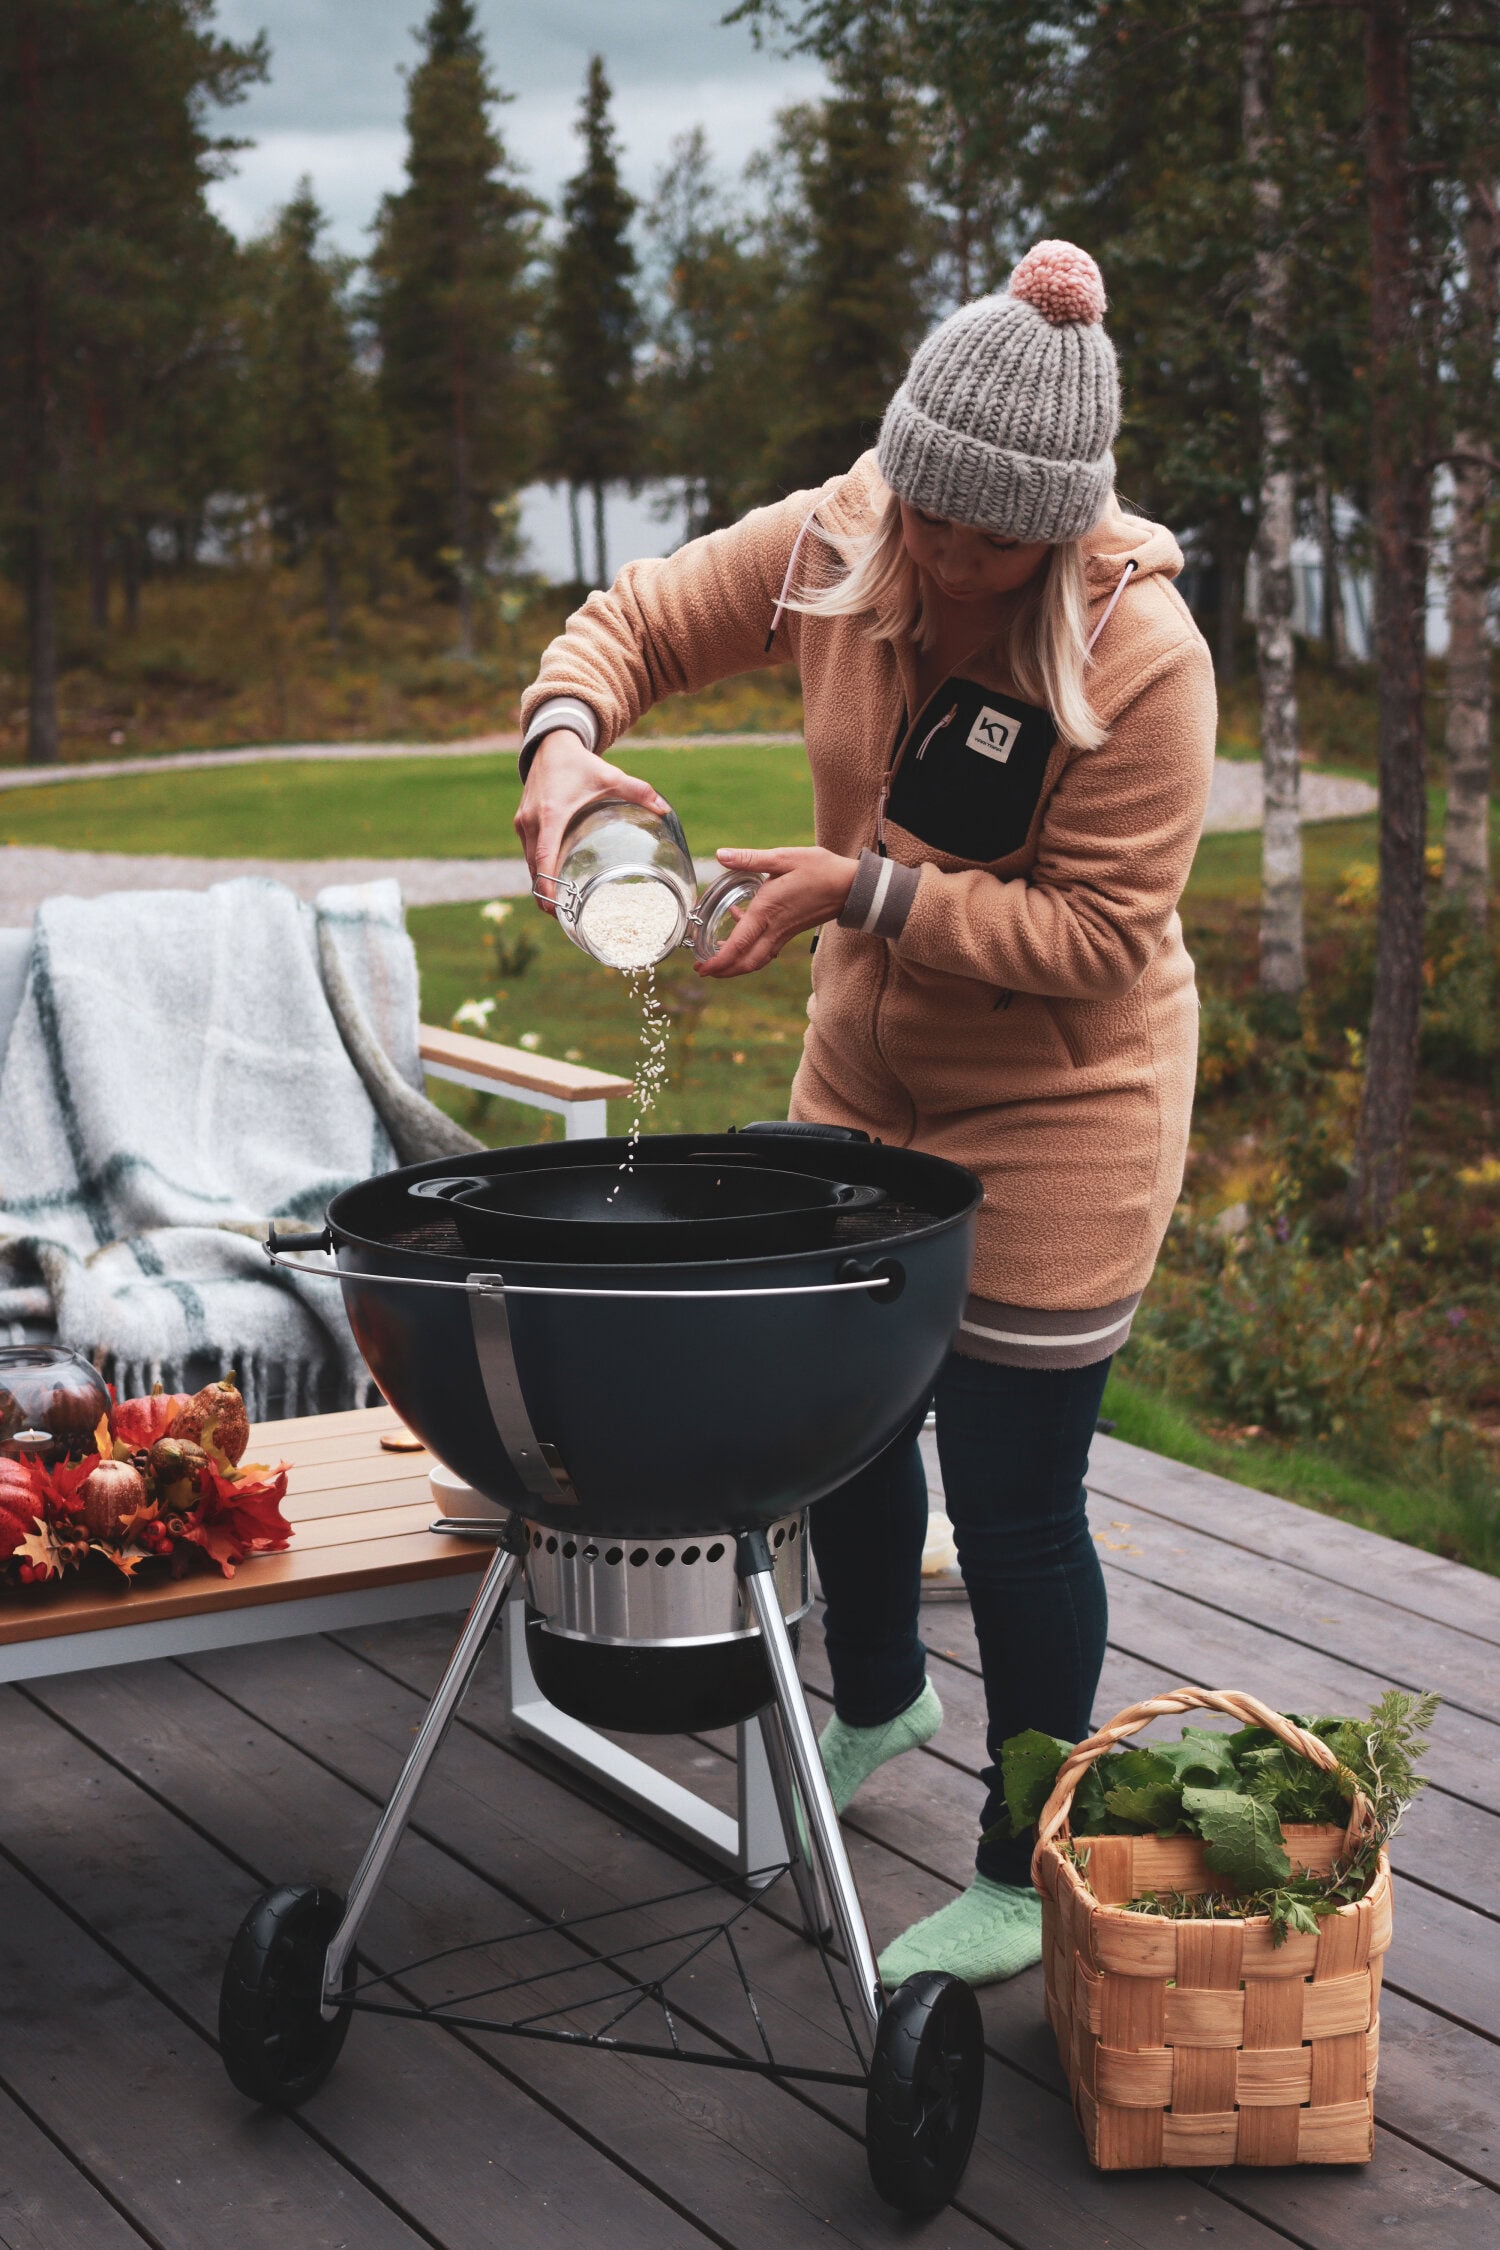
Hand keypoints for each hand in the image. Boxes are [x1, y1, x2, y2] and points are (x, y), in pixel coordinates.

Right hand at [514, 730, 671, 910]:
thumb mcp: (610, 775)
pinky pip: (528, 853)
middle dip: (546, 895)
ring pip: (529, 863)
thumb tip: (665, 809)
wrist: (550, 744)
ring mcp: (523, 823)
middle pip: (534, 868)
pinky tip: (554, 882)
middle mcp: (532, 822)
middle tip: (566, 917)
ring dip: (542, 884)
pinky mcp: (521, 822)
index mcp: (552, 814)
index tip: (555, 907)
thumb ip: (638, 791)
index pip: (544, 858)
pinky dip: (538, 869)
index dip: (548, 885)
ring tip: (561, 907)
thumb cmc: (580, 763)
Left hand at [697, 846, 858, 978]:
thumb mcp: (783, 858)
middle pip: (746, 962)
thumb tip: (720, 855)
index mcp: (767, 911)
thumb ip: (750, 859)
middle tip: (703, 970)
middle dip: (724, 971)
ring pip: (757, 960)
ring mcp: (783, 934)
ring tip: (717, 960)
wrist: (850, 886)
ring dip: (736, 965)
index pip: (738, 945)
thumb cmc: (819, 870)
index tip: (702, 968)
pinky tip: (740, 932)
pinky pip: (766, 951)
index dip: (719, 961)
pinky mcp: (789, 933)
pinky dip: (750, 952)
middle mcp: (774, 928)